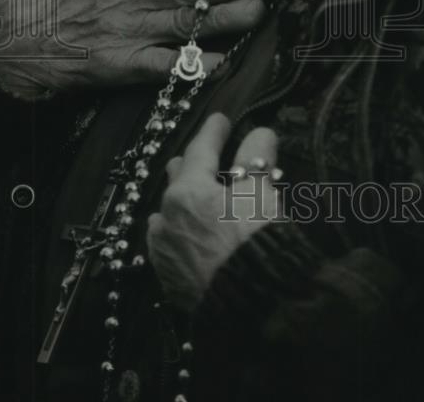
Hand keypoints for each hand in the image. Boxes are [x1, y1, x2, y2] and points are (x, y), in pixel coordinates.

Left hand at [147, 112, 281, 310]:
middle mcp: (166, 215)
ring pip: (168, 211)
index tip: (221, 118)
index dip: (213, 131)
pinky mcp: (168, 276)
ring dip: (182, 198)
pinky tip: (187, 230)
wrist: (249, 305)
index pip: (200, 149)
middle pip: (177, 177)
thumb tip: (260, 133)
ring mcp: (163, 248)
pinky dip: (179, 228)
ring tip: (196, 193)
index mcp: (188, 190)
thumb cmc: (255, 241)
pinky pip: (169, 241)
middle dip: (192, 163)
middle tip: (208, 155)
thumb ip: (257, 159)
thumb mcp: (261, 194)